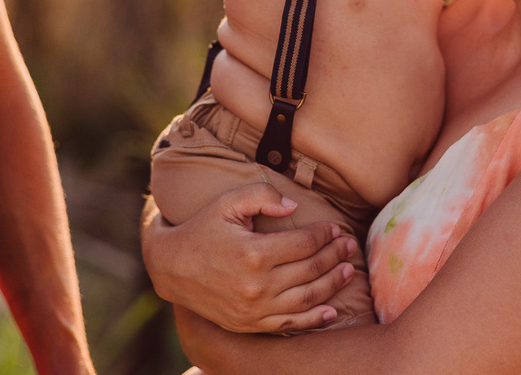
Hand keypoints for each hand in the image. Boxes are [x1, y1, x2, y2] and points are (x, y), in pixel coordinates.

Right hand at [141, 184, 356, 333]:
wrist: (171, 267)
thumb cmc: (202, 228)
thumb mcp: (227, 202)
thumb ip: (262, 195)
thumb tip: (293, 206)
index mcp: (253, 253)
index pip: (304, 243)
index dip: (325, 234)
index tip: (335, 227)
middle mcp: (256, 285)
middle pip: (310, 269)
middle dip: (334, 255)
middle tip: (349, 245)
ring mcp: (254, 309)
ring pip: (306, 298)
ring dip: (331, 284)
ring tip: (347, 270)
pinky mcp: (250, 324)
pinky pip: (290, 324)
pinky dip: (314, 319)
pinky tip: (331, 310)